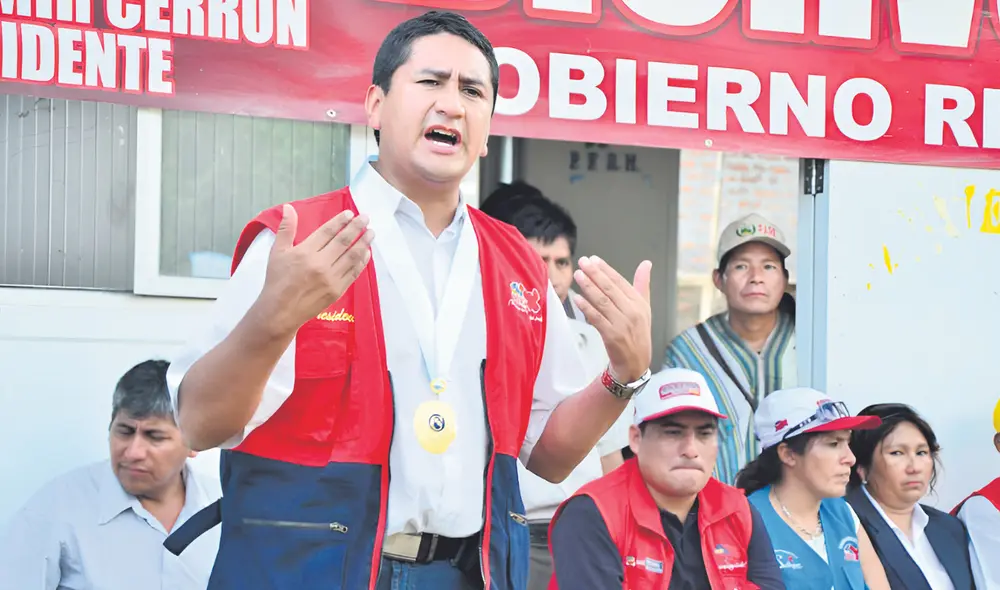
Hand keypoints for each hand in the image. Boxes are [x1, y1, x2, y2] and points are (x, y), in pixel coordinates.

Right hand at [258, 204, 373, 334]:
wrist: (280, 311)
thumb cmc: (277, 280)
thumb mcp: (277, 252)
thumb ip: (286, 228)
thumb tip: (288, 207)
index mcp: (305, 252)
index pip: (327, 231)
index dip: (340, 221)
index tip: (350, 213)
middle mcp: (320, 263)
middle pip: (343, 241)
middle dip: (356, 227)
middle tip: (366, 218)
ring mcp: (331, 278)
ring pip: (352, 256)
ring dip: (363, 242)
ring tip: (371, 233)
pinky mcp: (337, 290)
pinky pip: (353, 272)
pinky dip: (362, 262)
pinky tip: (366, 253)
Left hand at [572, 256, 651, 382]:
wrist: (636, 361)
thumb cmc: (638, 332)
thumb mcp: (644, 307)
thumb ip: (642, 284)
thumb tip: (646, 263)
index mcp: (638, 303)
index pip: (620, 281)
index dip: (606, 269)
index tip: (594, 259)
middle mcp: (632, 311)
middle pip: (610, 289)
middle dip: (595, 274)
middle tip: (583, 262)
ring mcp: (622, 324)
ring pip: (602, 301)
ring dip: (588, 287)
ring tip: (578, 275)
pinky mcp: (612, 335)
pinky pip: (597, 318)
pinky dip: (587, 307)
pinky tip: (577, 298)